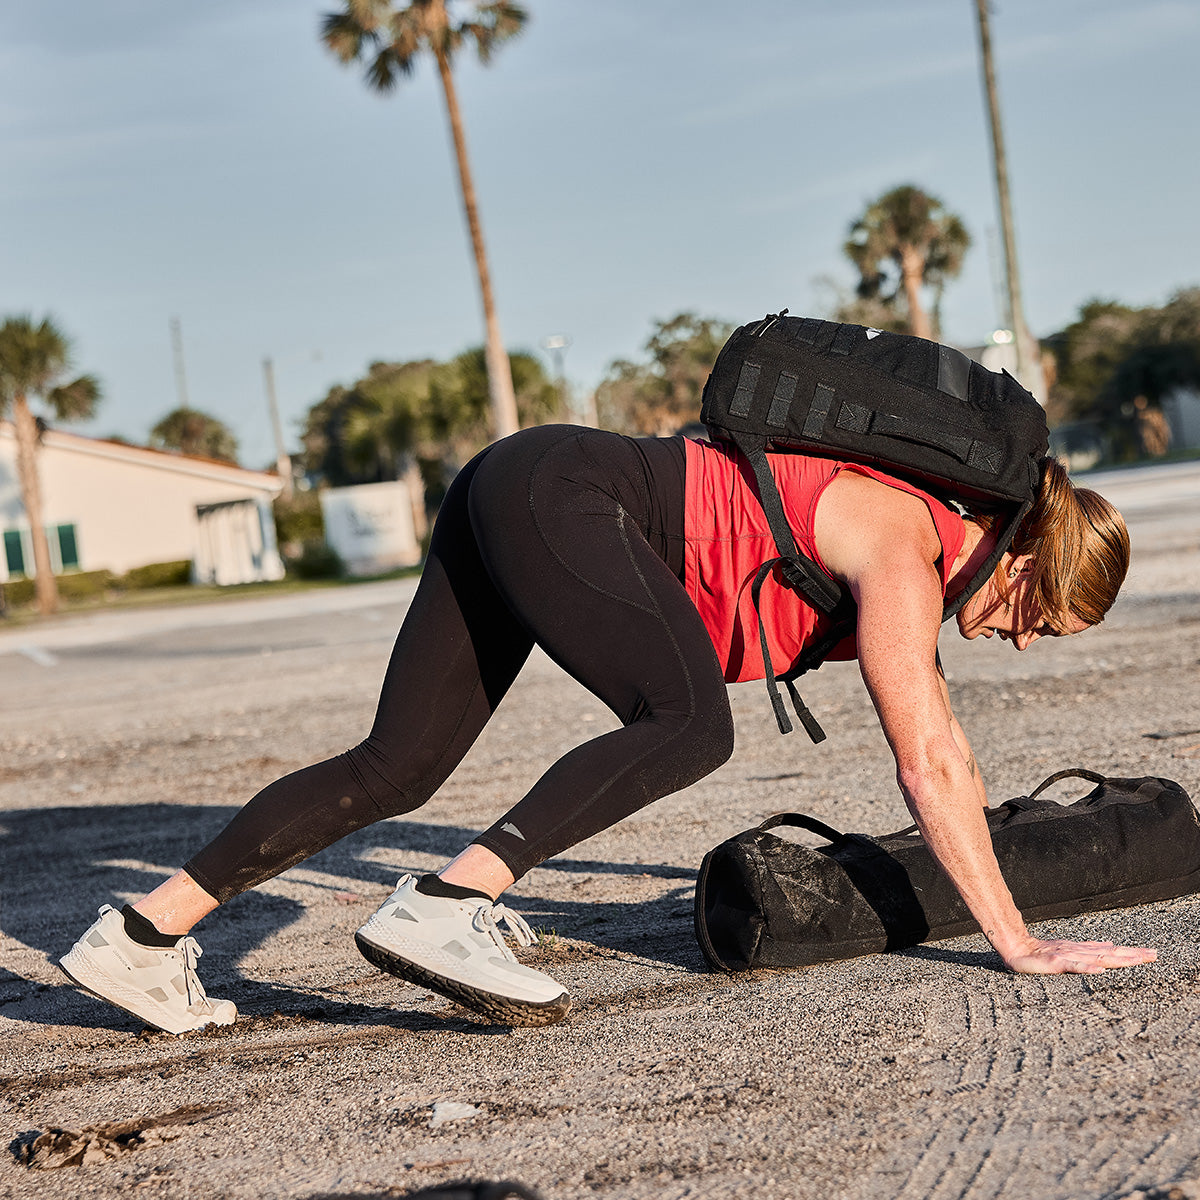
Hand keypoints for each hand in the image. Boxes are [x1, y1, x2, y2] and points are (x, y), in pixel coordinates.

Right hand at [1001, 937, 1157, 974]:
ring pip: (1096, 959)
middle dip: (1133, 955)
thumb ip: (1089, 950)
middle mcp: (1079, 952)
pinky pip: (1073, 966)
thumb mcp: (1068, 952)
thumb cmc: (1040, 953)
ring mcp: (1068, 957)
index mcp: (1083, 951)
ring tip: (1136, 960)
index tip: (1151, 954)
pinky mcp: (1055, 963)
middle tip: (1154, 955)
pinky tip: (1099, 970)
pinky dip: (1086, 968)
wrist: (1016, 948)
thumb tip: (1109, 944)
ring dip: (1117, 959)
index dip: (1132, 953)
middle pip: (1110, 954)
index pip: (1111, 952)